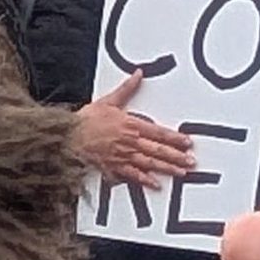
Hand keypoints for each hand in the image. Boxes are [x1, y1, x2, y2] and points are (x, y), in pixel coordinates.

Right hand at [75, 72, 198, 189]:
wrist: (68, 136)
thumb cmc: (86, 120)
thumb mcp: (108, 101)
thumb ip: (127, 89)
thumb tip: (138, 74)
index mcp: (131, 125)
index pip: (158, 133)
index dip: (174, 138)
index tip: (187, 142)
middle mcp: (130, 142)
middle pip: (158, 150)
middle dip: (176, 156)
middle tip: (191, 161)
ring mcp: (123, 156)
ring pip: (149, 164)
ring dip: (167, 168)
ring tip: (181, 173)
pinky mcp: (114, 167)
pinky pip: (132, 175)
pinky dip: (145, 180)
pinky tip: (156, 185)